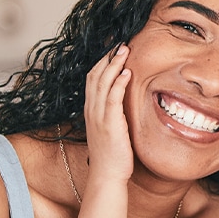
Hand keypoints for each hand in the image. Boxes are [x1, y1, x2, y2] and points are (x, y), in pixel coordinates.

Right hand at [84, 44, 134, 183]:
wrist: (107, 176)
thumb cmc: (112, 155)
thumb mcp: (109, 129)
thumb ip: (112, 113)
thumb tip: (122, 102)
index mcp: (91, 110)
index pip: (93, 78)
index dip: (102, 61)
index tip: (113, 48)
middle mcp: (92, 110)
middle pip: (95, 75)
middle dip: (107, 57)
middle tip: (119, 42)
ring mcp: (99, 116)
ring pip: (102, 83)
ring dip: (114, 64)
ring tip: (124, 49)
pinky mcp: (110, 124)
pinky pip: (112, 99)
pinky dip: (118, 83)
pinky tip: (127, 72)